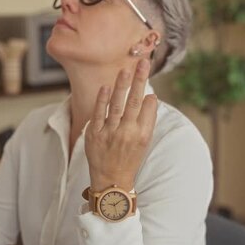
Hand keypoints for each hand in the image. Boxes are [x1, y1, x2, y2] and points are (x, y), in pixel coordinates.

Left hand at [85, 59, 158, 192]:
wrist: (111, 182)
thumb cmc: (129, 159)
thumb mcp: (144, 143)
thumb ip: (146, 120)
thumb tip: (150, 97)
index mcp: (142, 135)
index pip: (148, 109)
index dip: (149, 95)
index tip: (150, 82)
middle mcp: (127, 133)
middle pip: (134, 102)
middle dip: (139, 80)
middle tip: (143, 62)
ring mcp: (109, 133)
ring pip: (116, 104)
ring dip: (121, 85)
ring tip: (125, 69)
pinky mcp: (94, 135)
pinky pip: (98, 114)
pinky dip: (102, 100)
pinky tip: (106, 87)